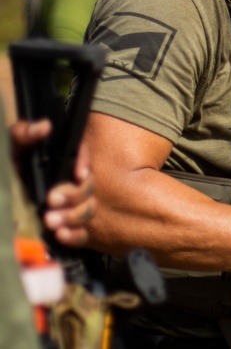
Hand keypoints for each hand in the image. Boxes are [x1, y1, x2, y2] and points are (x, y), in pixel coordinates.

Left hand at [9, 119, 95, 246]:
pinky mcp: (62, 230)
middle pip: (89, 186)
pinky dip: (75, 235)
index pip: (81, 156)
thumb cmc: (2, 173)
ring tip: (51, 221)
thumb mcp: (7, 152)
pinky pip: (81, 234)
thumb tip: (44, 127)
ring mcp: (65, 208)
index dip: (85, 163)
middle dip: (75, 194)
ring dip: (74, 215)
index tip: (78, 174)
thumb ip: (22, 135)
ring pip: (88, 209)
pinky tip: (60, 234)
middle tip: (52, 200)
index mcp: (55, 163)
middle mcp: (65, 184)